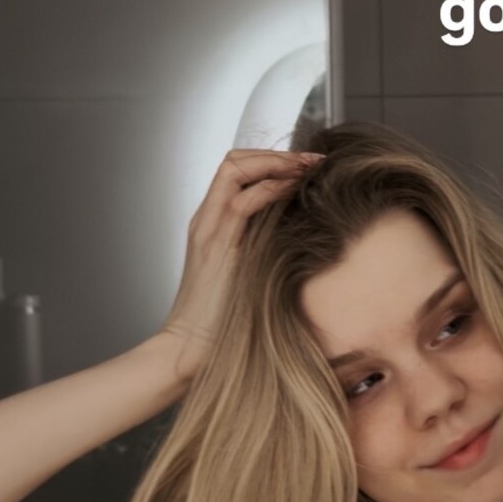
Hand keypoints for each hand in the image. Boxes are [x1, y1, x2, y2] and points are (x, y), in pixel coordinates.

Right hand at [157, 147, 322, 385]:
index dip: (271, 162)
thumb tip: (302, 238)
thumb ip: (263, 250)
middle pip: (233, 160)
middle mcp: (207, 220)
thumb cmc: (223, 323)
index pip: (236, 172)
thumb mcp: (248, 277)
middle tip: (311, 160)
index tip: (307, 168)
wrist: (192, 348)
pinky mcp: (215, 245)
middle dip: (275, 153)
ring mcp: (208, 229)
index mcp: (212, 225)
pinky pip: (242, 201)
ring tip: (307, 167)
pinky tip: (294, 189)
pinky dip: (270, 187)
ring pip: (235, 169)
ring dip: (276, 162)